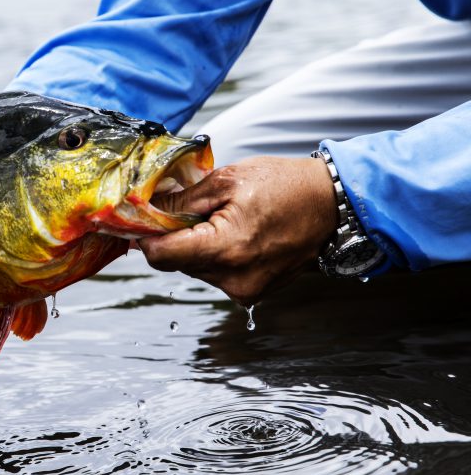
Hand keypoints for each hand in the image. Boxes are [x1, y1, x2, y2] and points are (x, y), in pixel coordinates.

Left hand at [137, 156, 337, 305]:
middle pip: (176, 262)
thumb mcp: (227, 180)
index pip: (161, 255)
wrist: (332, 206)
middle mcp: (233, 278)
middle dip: (173, 237)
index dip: (146, 237)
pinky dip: (213, 255)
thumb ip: (181, 201)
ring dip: (194, 246)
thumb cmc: (285, 186)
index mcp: (226, 248)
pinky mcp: (251, 294)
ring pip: (193, 269)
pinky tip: (233, 234)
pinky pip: (214, 275)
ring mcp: (244, 290)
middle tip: (185, 210)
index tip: (142, 221)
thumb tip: (147, 209)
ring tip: (219, 219)